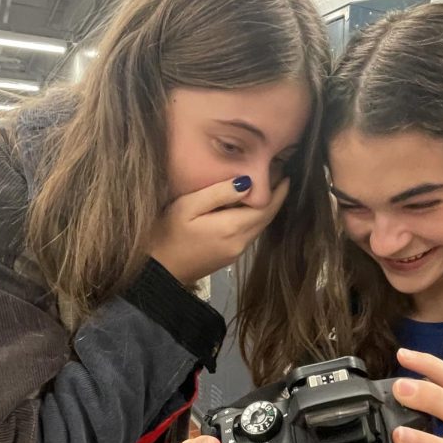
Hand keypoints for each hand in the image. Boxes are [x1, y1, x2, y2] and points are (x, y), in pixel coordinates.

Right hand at [151, 177, 289, 285]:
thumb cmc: (167, 234)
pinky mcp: (230, 256)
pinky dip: (254, 218)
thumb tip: (247, 182)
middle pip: (266, 218)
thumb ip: (218, 193)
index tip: (284, 172)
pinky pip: (249, 234)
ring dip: (265, 208)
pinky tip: (248, 207)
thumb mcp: (188, 207)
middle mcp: (240, 242)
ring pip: (259, 226)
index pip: (265, 207)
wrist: (159, 270)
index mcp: (232, 228)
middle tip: (280, 175)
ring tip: (267, 187)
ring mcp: (236, 252)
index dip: (278, 191)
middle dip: (276, 197)